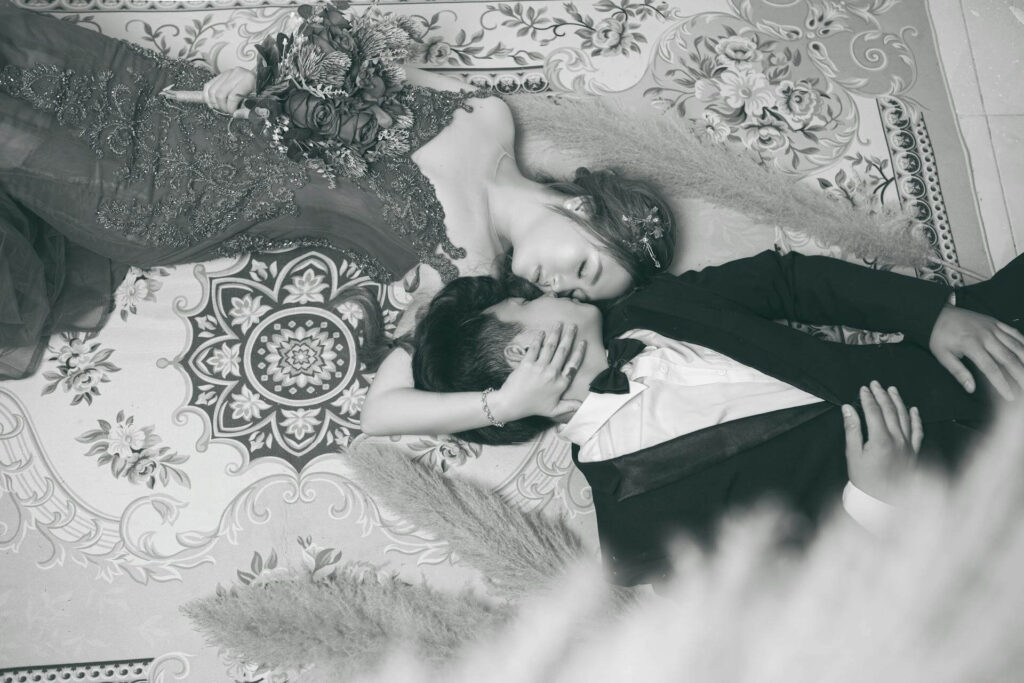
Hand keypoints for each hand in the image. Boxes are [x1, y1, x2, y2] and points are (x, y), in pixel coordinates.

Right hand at [202, 67, 256, 114]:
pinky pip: (208, 86)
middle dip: (222, 106)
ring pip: (211, 90)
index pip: (232, 97)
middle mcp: (236, 74)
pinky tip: (213, 103)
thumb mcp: (258, 103)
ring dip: (214, 103)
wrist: (258, 81)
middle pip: (220, 94)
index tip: (233, 113)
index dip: (231, 108)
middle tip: (227, 111)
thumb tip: (235, 115)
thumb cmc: (259, 92)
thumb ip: (248, 111)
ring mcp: (227, 73)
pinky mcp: (220, 75)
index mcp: (248, 79)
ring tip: (222, 108)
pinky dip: (208, 96)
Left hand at [490, 323, 586, 422]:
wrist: (511, 403)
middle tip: (573, 326)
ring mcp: (539, 367)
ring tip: (559, 323)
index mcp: (560, 384)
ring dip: (556, 333)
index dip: (579, 352)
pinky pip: (535, 348)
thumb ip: (569, 406)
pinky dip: (539, 339)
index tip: (583, 342)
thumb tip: (582, 405)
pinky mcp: (527, 363)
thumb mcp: (554, 409)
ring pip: (550, 346)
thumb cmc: (533, 407)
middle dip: (569, 336)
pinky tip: (542, 332)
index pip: (573, 364)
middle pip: (563, 351)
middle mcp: (552, 373)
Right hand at [842, 381, 922, 503]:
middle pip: (890, 410)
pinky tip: (913, 409)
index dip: (868, 398)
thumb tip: (848, 408)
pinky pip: (918, 431)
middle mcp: (897, 439)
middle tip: (875, 384)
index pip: (874, 412)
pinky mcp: (914, 452)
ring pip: (905, 417)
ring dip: (898, 401)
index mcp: (881, 439)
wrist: (884, 501)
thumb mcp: (853, 455)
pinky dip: (916, 418)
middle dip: (882, 395)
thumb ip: (852, 430)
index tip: (863, 389)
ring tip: (891, 390)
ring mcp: (908, 445)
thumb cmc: (865, 479)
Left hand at [929, 304, 1023, 399]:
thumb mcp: (942, 356)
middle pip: (1008, 358)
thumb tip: (971, 388)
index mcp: (971, 345)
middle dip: (1020, 375)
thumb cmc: (939, 336)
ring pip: (1015, 345)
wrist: (937, 314)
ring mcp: (992, 328)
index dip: (1002, 384)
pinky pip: (1013, 332)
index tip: (1010, 396)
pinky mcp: (995, 322)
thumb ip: (958, 372)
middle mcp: (985, 336)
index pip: (991, 369)